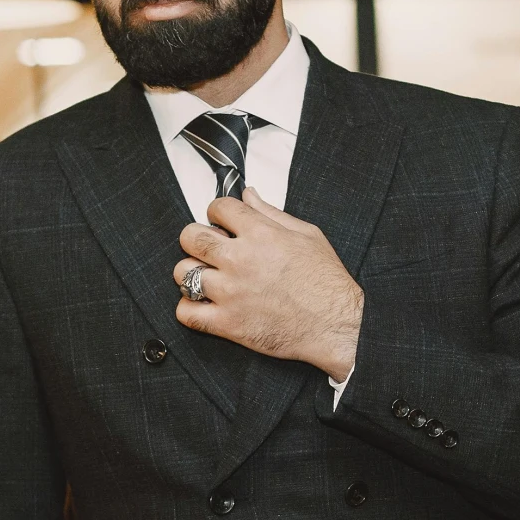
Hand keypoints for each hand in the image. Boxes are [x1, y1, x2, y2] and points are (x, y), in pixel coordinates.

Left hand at [174, 193, 363, 379]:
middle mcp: (240, 260)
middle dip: (196, 239)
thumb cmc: (327, 281)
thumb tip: (248, 195)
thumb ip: (272, 213)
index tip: (222, 223)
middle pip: (191, 237)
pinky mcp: (228, 323)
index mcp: (260, 234)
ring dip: (191, 273)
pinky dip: (189, 309)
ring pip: (183, 273)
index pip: (218, 207)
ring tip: (207, 278)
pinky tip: (203, 305)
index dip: (217, 212)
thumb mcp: (307, 235)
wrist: (336, 325)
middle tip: (207, 249)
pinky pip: (186, 313)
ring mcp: (230, 292)